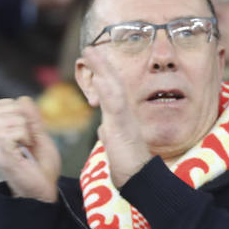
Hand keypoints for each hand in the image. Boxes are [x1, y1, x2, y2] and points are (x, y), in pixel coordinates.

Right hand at [0, 96, 60, 202]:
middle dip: (15, 114)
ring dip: (21, 127)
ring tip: (27, 142)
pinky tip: (26, 147)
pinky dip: (22, 135)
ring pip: (1, 120)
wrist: (44, 193)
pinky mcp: (4, 157)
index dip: (9, 106)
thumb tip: (22, 98)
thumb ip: (32, 119)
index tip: (25, 123)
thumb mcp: (40, 137)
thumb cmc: (41, 169)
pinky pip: (7, 133)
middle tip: (26, 132)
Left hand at [79, 45, 149, 185]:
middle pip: (112, 84)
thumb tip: (102, 128)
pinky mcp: (125, 130)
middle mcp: (123, 116)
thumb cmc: (128, 167)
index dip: (101, 74)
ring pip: (114, 89)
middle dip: (101, 65)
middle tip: (90, 48)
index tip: (92, 59)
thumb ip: (110, 134)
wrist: (139, 180)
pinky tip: (101, 78)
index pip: (109, 91)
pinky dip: (109, 91)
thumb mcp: (115, 146)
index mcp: (118, 118)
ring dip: (103, 70)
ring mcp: (125, 121)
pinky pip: (116, 106)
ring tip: (92, 54)